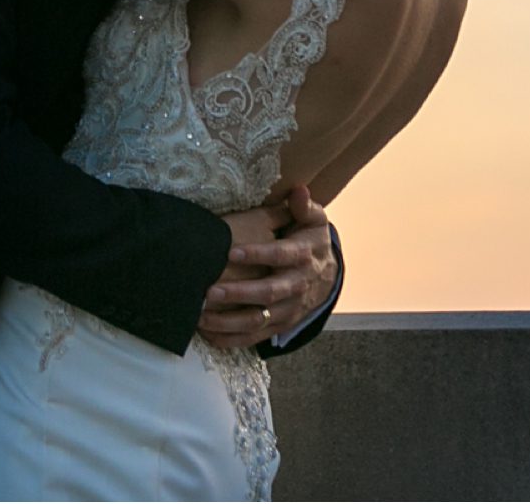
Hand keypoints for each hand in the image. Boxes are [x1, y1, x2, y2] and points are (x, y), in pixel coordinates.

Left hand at [200, 185, 337, 349]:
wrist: (328, 275)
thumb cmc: (310, 240)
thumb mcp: (314, 220)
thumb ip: (303, 207)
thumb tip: (299, 191)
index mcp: (304, 256)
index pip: (281, 256)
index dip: (258, 255)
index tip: (231, 253)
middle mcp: (297, 285)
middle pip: (269, 293)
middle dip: (239, 294)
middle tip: (210, 291)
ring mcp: (288, 310)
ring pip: (259, 320)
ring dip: (229, 321)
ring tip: (201, 315)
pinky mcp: (279, 326)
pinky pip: (254, 338)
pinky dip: (231, 340)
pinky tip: (208, 334)